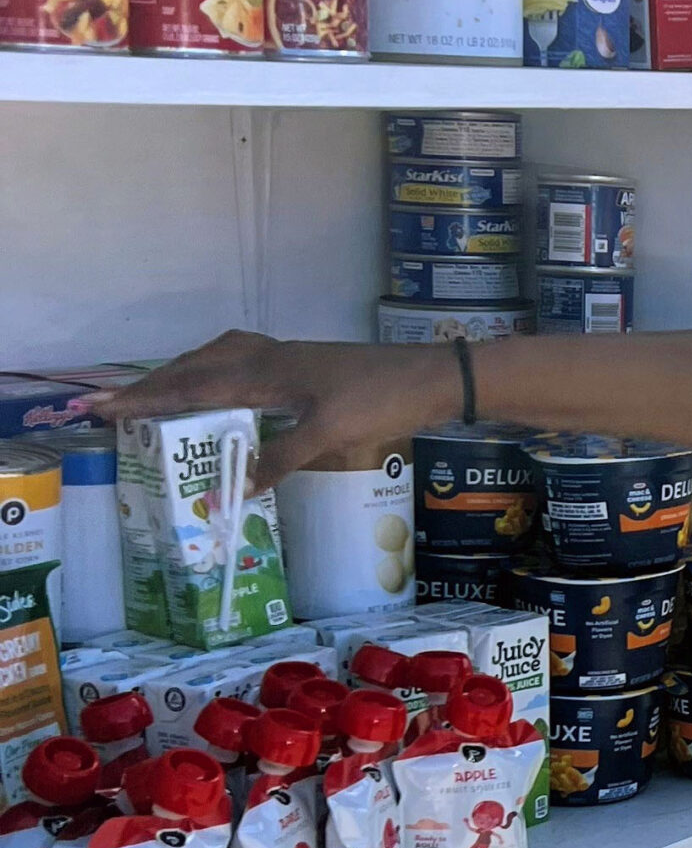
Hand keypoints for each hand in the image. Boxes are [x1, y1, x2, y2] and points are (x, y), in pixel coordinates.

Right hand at [89, 331, 457, 489]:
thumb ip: (279, 458)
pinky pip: (247, 362)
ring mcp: (291, 358)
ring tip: (159, 393)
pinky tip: (226, 389)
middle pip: (199, 365)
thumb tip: (233, 489)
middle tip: (114, 402)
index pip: (193, 385)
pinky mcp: (308, 366)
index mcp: (268, 372)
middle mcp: (272, 358)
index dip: (146, 397)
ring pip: (222, 358)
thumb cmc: (383, 399)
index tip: (101, 406)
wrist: (435, 377)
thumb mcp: (330, 433)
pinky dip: (221, 371)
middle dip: (155, 384)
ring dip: (187, 373)